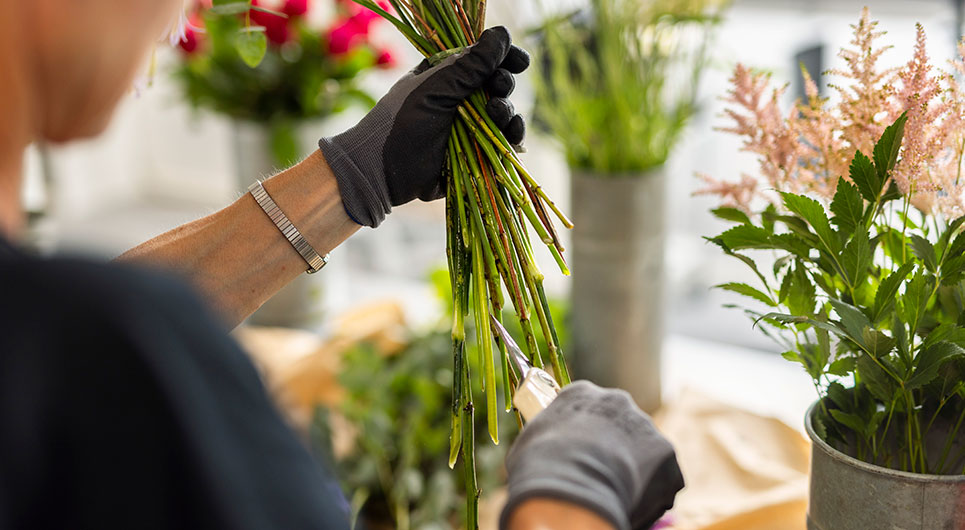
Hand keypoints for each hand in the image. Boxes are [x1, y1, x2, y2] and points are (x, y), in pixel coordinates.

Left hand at [318, 26, 528, 227]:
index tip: (519, 61)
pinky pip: (504, 142)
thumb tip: (502, 35)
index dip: (504, 58)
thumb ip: (470, 65)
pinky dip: (513, 136)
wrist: (383, 171)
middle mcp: (461, 99)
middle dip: (503, 85)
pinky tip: (512, 135)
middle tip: (497, 88)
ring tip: (497, 113)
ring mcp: (470, 126)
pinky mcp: (476, 153)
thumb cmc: (401, 123)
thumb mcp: (436, 89)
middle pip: (498, 84)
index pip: (483, 60)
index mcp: (447, 76)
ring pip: (504, 113)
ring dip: (508, 110)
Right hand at [500, 381, 683, 529]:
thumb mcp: (531, 442)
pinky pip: (661, 474)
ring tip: (616, 494)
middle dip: (613, 448)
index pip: (587, 408)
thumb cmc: (539, 468)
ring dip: (633, 468)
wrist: (569, 491)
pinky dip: (652, 490)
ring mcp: (644, 424)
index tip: (581, 452)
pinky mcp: (666, 452)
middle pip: (618, 424)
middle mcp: (617, 399)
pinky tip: (633, 504)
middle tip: (601, 475)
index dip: (585, 433)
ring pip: (642, 449)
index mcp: (581, 392)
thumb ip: (548, 435)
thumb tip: (547, 448)